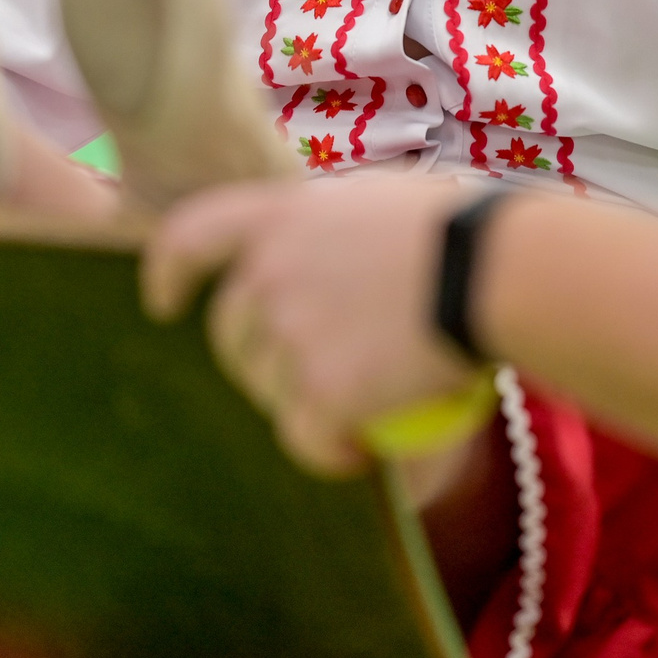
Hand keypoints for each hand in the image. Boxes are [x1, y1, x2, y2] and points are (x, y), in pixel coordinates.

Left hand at [143, 176, 477, 476]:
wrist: (495, 273)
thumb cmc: (463, 230)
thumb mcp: (376, 203)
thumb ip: (330, 230)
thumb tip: (327, 262)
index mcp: (279, 214)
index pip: (189, 236)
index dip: (167, 272)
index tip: (163, 305)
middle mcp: (269, 270)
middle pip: (230, 335)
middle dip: (255, 365)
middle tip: (313, 379)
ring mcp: (289, 331)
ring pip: (268, 392)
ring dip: (302, 411)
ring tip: (357, 414)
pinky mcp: (319, 389)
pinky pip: (305, 440)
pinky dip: (329, 454)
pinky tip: (362, 455)